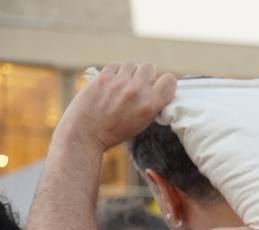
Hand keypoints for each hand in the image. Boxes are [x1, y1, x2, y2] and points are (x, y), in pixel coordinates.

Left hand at [62, 63, 176, 151]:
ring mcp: (119, 83)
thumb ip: (152, 104)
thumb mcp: (143, 122)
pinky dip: (115, 72)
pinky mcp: (103, 77)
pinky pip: (116, 65)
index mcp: (151, 105)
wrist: (86, 133)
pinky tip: (112, 83)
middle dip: (145, 75)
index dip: (165, 82)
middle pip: (149, 67)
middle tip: (138, 85)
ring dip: (129, 72)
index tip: (158, 87)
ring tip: (123, 84)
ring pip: (131, 64)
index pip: (169, 80)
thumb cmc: (115, 132)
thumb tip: (156, 88)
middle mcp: (137, 91)